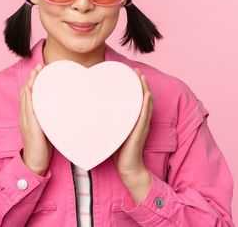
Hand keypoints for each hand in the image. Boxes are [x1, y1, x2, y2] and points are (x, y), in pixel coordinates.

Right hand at [19, 63, 51, 175]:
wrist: (35, 162)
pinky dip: (29, 97)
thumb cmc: (43, 146)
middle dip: (33, 78)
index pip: (30, 94)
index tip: (42, 70)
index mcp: (29, 115)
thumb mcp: (48, 128)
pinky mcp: (30, 126)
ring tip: (37, 72)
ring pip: (26, 97)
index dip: (34, 81)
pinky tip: (31, 89)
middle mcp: (25, 115)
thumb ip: (52, 118)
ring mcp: (26, 120)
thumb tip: (66, 109)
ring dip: (31, 83)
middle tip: (40, 65)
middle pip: (27, 92)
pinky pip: (27, 109)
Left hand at [112, 68, 153, 202]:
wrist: (127, 168)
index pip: (136, 99)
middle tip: (135, 69)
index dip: (135, 86)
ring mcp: (142, 125)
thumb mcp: (112, 132)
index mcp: (134, 119)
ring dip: (145, 88)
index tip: (128, 74)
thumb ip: (107, 122)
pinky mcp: (141, 131)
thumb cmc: (118, 151)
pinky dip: (147, 104)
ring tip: (141, 76)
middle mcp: (140, 120)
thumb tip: (91, 112)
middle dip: (140, 82)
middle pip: (143, 97)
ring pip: (146, 103)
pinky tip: (146, 94)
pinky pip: (145, 115)